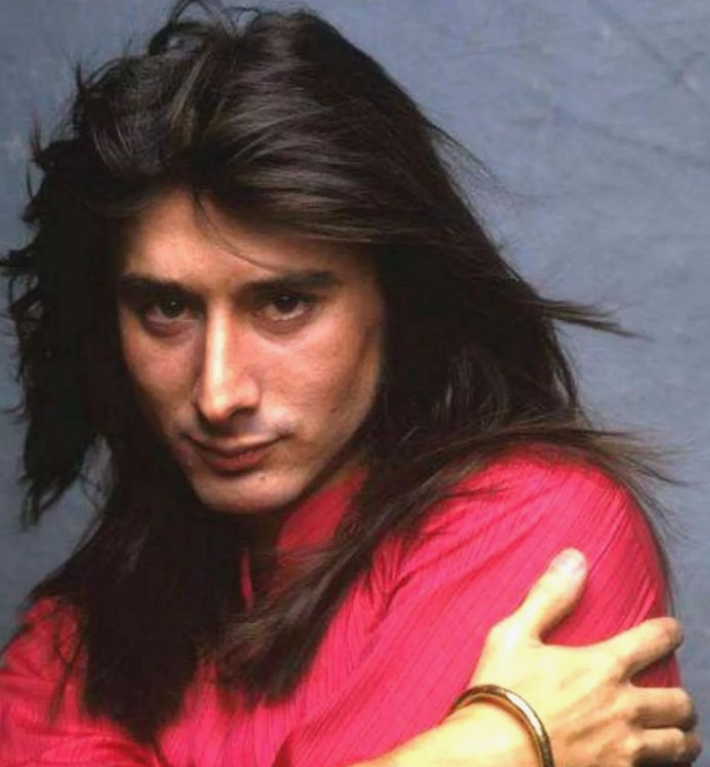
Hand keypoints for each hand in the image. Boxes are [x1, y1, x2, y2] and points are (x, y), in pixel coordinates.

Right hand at [376, 549, 700, 766]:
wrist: (494, 755)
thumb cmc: (502, 692)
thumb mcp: (514, 634)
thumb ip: (549, 596)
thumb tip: (575, 558)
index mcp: (603, 667)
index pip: (655, 640)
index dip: (669, 632)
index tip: (672, 630)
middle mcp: (624, 708)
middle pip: (679, 702)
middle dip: (680, 697)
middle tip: (671, 694)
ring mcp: (625, 749)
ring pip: (679, 744)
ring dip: (681, 736)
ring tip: (676, 733)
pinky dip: (661, 764)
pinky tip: (649, 760)